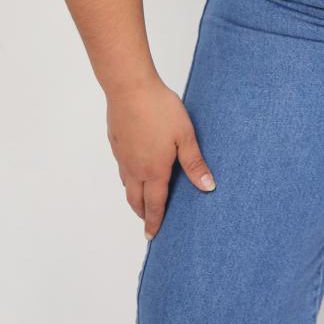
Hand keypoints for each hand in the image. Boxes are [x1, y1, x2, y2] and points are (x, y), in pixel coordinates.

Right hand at [106, 75, 216, 239]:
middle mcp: (134, 168)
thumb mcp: (185, 136)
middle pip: (136, 200)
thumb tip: (208, 187)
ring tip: (142, 200)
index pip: (155, 204)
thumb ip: (195, 164)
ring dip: (134, 197)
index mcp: (153, 170)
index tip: (152, 236)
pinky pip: (122, 169)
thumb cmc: (160, 109)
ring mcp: (122, 156)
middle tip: (148, 222)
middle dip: (143, 213)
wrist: (129, 88)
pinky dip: (128, 178)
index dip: (154, 222)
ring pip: (126, 185)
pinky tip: (134, 169)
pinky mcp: (116, 143)